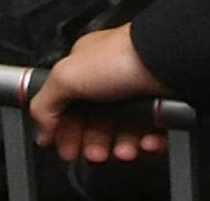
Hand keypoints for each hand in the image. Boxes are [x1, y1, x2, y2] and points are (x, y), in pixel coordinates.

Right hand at [29, 25, 171, 163]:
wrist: (169, 60)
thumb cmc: (121, 56)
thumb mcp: (66, 76)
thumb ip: (45, 102)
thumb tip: (41, 128)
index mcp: (84, 67)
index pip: (66, 105)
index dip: (64, 129)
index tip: (65, 148)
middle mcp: (109, 79)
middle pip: (94, 123)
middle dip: (93, 143)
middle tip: (96, 153)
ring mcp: (134, 92)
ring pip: (123, 132)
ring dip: (121, 146)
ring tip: (124, 149)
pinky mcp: (158, 105)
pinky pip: (149, 132)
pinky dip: (147, 142)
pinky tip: (146, 141)